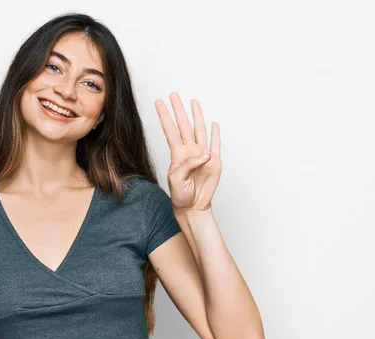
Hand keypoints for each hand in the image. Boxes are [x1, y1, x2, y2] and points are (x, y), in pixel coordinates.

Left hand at [154, 92, 221, 211]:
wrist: (193, 206)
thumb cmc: (181, 194)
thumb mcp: (177, 179)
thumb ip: (188, 165)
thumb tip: (203, 154)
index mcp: (178, 154)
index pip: (169, 130)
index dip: (164, 116)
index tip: (158, 102)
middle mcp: (190, 151)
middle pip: (184, 125)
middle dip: (179, 110)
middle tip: (174, 95)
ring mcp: (202, 155)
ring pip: (200, 130)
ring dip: (197, 116)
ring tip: (193, 102)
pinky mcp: (215, 162)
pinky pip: (216, 144)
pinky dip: (216, 134)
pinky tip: (214, 125)